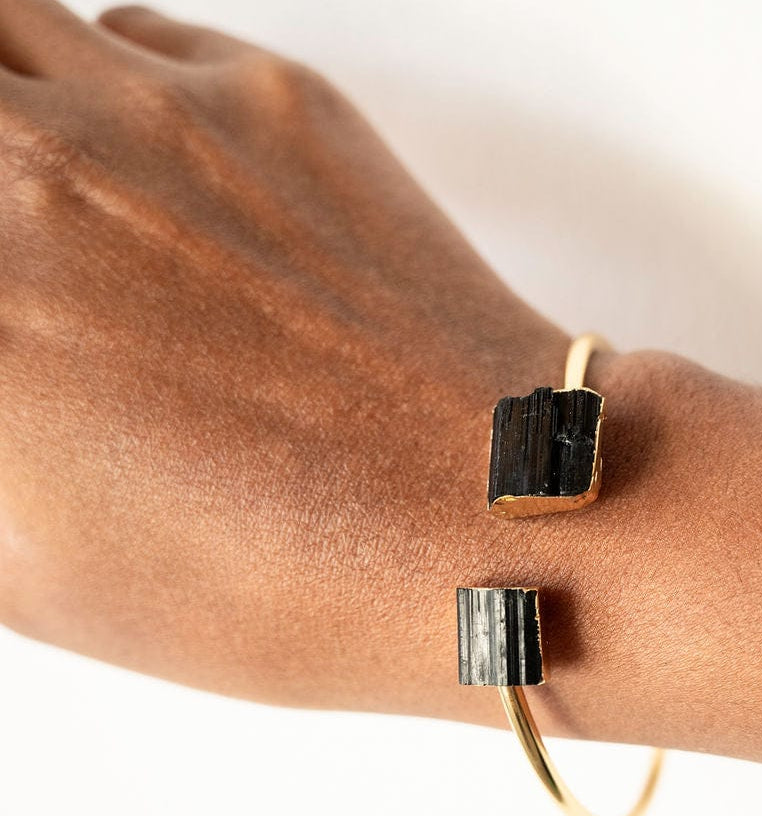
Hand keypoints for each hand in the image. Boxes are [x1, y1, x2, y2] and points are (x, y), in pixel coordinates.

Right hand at [0, 2, 635, 715]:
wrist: (482, 516)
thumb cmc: (292, 581)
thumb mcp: (46, 583)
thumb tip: (7, 406)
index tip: (14, 330)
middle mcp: (41, 180)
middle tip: (20, 261)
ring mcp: (164, 118)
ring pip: (13, 34)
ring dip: (11, 104)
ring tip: (46, 187)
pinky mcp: (276, 102)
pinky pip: (134, 39)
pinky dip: (108, 86)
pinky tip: (148, 171)